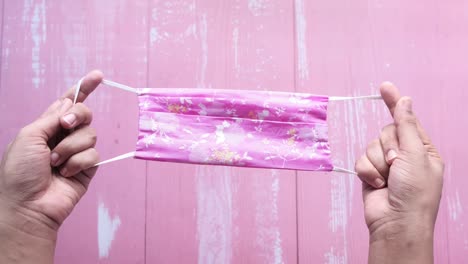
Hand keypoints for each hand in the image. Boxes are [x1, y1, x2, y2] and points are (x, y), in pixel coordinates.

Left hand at [0, 70, 102, 262]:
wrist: (27, 204)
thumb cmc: (19, 171)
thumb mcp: (30, 135)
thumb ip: (53, 117)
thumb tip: (70, 105)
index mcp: (48, 125)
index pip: (68, 102)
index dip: (84, 88)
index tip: (98, 76)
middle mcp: (64, 136)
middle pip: (85, 114)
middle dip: (77, 116)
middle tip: (64, 126)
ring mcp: (77, 152)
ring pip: (90, 135)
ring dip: (70, 148)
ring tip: (54, 163)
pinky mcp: (87, 168)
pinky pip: (93, 155)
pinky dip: (78, 163)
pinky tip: (64, 174)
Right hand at [355, 82, 443, 262]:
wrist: (396, 222)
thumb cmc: (415, 192)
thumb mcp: (416, 155)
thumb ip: (406, 126)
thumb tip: (405, 101)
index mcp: (422, 149)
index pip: (406, 119)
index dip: (395, 103)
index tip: (385, 87)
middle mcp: (404, 155)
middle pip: (385, 132)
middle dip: (388, 147)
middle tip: (397, 164)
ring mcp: (386, 165)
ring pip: (370, 146)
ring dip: (378, 163)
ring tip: (388, 179)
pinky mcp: (370, 174)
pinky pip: (361, 160)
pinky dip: (367, 172)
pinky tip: (377, 185)